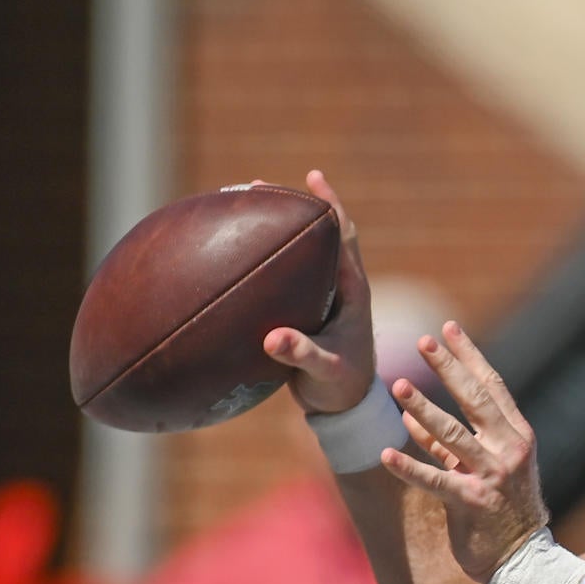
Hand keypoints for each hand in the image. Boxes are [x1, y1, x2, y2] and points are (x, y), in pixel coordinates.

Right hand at [262, 170, 377, 413]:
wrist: (344, 406)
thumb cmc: (341, 387)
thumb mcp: (323, 371)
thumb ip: (302, 354)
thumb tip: (272, 338)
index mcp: (352, 290)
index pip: (344, 236)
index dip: (330, 205)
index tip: (312, 176)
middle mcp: (339, 285)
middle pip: (319, 233)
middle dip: (292, 206)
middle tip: (259, 184)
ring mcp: (322, 295)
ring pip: (300, 252)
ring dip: (275, 229)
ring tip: (241, 208)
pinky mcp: (303, 309)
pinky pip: (283, 275)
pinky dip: (262, 260)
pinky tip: (232, 256)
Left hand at [378, 322, 549, 583]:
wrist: (523, 559)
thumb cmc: (504, 511)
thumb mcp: (488, 469)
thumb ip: (454, 443)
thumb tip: (412, 416)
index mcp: (517, 436)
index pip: (493, 386)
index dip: (470, 356)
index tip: (448, 328)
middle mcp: (508, 450)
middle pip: (475, 400)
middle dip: (448, 368)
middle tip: (423, 341)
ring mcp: (492, 476)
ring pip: (452, 435)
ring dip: (424, 409)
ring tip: (398, 386)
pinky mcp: (472, 502)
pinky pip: (435, 480)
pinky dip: (410, 466)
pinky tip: (385, 455)